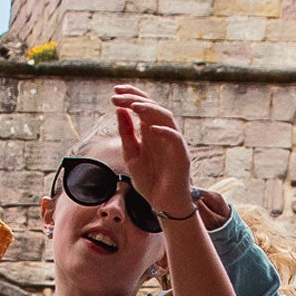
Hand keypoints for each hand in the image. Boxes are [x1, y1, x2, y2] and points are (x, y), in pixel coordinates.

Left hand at [112, 85, 194, 213]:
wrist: (163, 204)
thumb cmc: (149, 180)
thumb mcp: (131, 154)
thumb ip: (126, 133)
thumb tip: (118, 109)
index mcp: (150, 131)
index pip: (143, 106)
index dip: (131, 95)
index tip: (114, 91)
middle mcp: (163, 133)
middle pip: (153, 107)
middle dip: (135, 99)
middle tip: (117, 96)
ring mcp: (173, 142)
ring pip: (166, 117)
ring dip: (149, 109)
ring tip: (133, 106)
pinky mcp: (181, 155)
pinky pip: (175, 138)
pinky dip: (164, 131)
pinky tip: (150, 128)